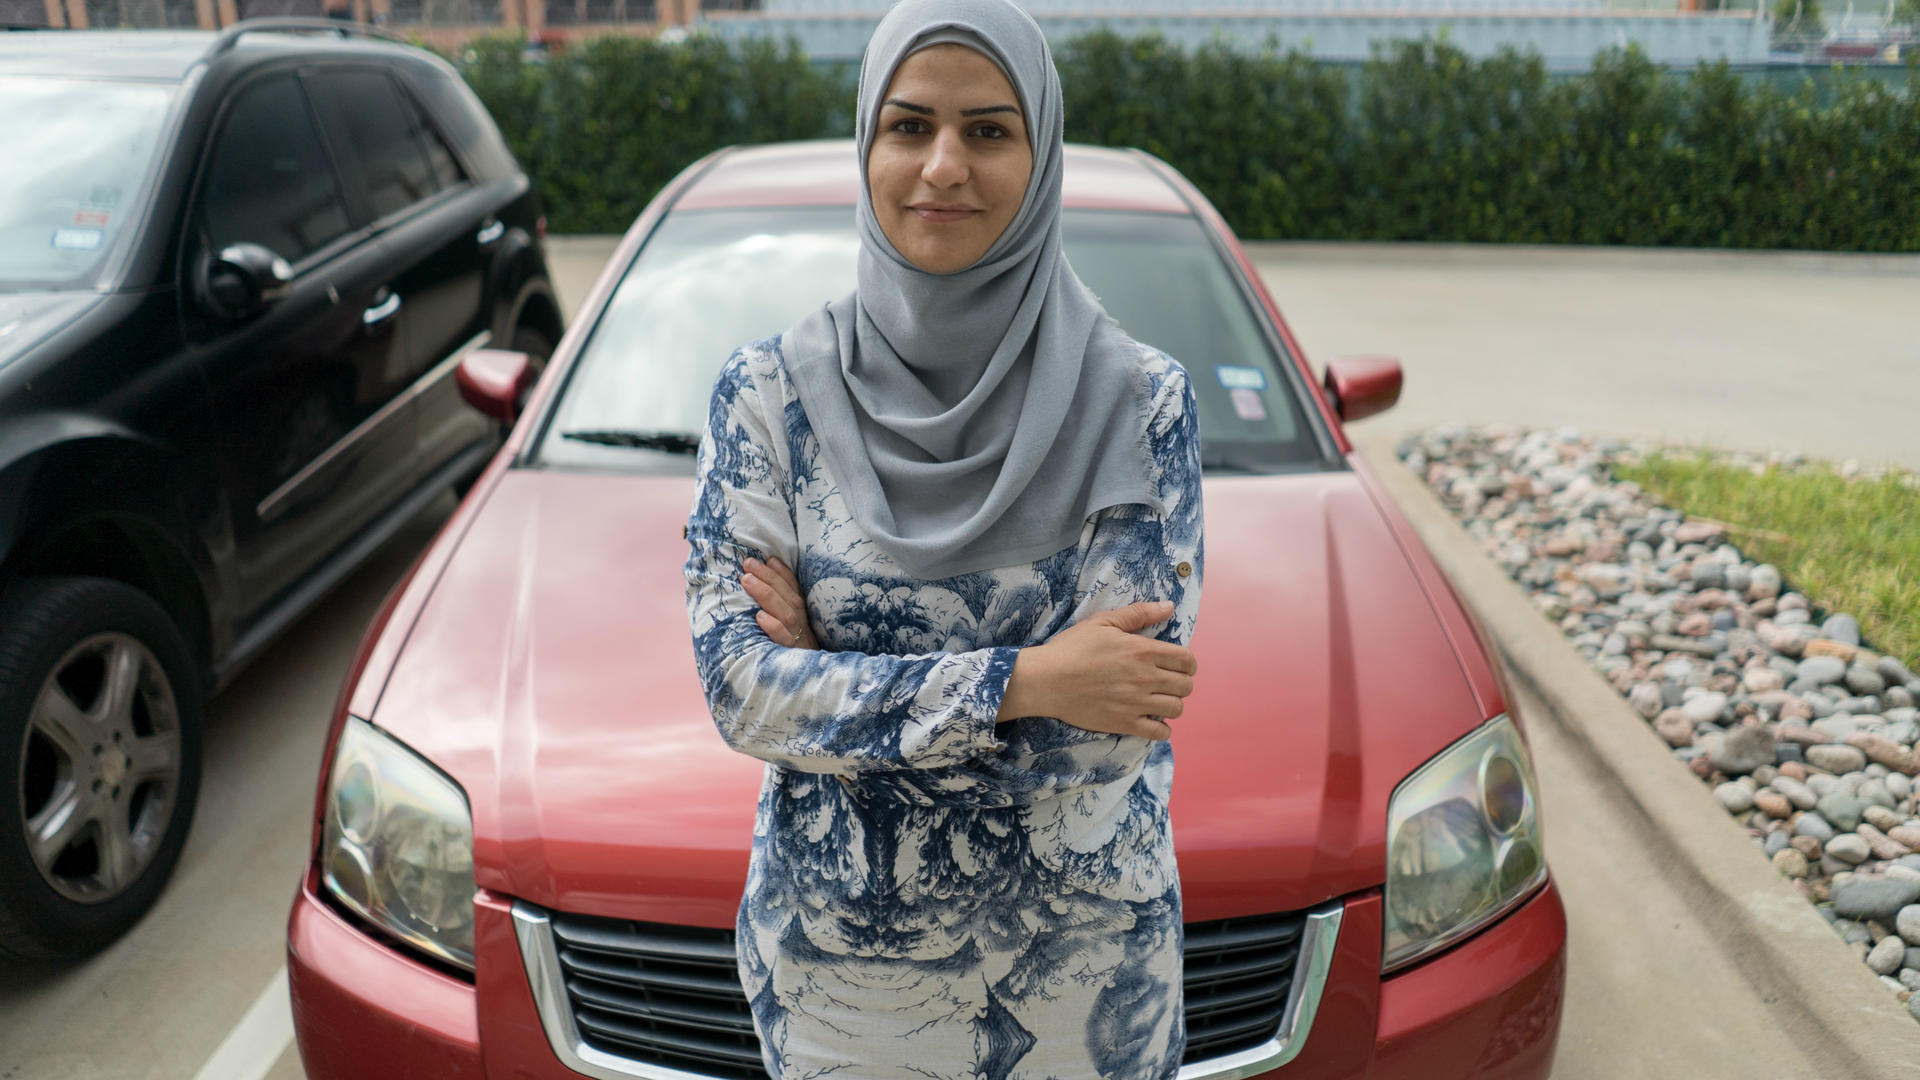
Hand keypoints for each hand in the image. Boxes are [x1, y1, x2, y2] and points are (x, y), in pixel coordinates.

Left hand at [742, 555, 820, 650]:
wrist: (814, 688)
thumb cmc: (795, 656)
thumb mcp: (793, 633)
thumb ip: (782, 612)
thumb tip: (758, 591)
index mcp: (803, 617)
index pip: (794, 589)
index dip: (782, 573)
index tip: (768, 558)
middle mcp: (803, 626)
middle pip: (788, 597)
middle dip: (768, 577)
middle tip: (748, 564)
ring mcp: (799, 640)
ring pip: (785, 613)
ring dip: (766, 595)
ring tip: (747, 580)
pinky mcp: (792, 656)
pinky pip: (784, 640)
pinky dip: (774, 628)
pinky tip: (760, 617)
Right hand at [999, 601, 1195, 739]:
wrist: (1046, 680)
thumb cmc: (1072, 648)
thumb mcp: (1103, 622)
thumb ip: (1139, 613)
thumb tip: (1169, 606)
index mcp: (1143, 651)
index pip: (1187, 660)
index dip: (1188, 663)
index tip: (1179, 665)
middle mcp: (1145, 678)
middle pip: (1186, 686)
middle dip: (1181, 683)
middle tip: (1167, 682)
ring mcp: (1136, 703)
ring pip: (1176, 709)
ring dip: (1172, 704)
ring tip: (1159, 700)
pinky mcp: (1124, 723)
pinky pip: (1159, 733)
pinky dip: (1162, 729)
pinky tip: (1152, 720)